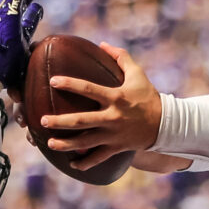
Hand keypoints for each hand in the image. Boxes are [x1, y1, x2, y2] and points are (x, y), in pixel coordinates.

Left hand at [41, 45, 163, 171]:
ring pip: (86, 142)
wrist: (166, 124)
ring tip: (50, 143)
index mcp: (115, 97)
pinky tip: (72, 164)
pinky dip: (86, 163)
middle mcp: (112, 117)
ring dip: (67, 144)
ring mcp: (113, 135)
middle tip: (43, 120)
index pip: (89, 89)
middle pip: (81, 121)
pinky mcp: (117, 147)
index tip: (53, 81)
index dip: (70, 84)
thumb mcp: (138, 74)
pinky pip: (99, 157)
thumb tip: (102, 44)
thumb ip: (121, 57)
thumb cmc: (148, 97)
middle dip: (60, 122)